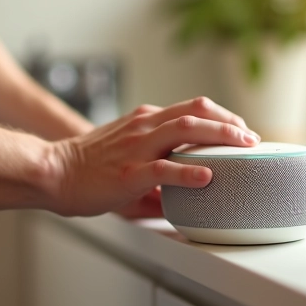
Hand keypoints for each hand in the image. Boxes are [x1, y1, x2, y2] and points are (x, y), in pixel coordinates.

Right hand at [46, 97, 257, 216]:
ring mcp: (137, 147)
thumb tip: (180, 198)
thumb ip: (156, 170)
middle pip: (196, 111)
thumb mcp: (126, 157)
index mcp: (146, 121)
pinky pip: (164, 168)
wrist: (52, 172)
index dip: (221, 115)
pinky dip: (189, 171)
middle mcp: (145, 127)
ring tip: (243, 147)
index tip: (240, 129)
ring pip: (185, 129)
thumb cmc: (87, 168)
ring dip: (219, 136)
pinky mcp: (129, 171)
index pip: (192, 107)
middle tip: (252, 138)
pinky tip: (208, 177)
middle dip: (229, 122)